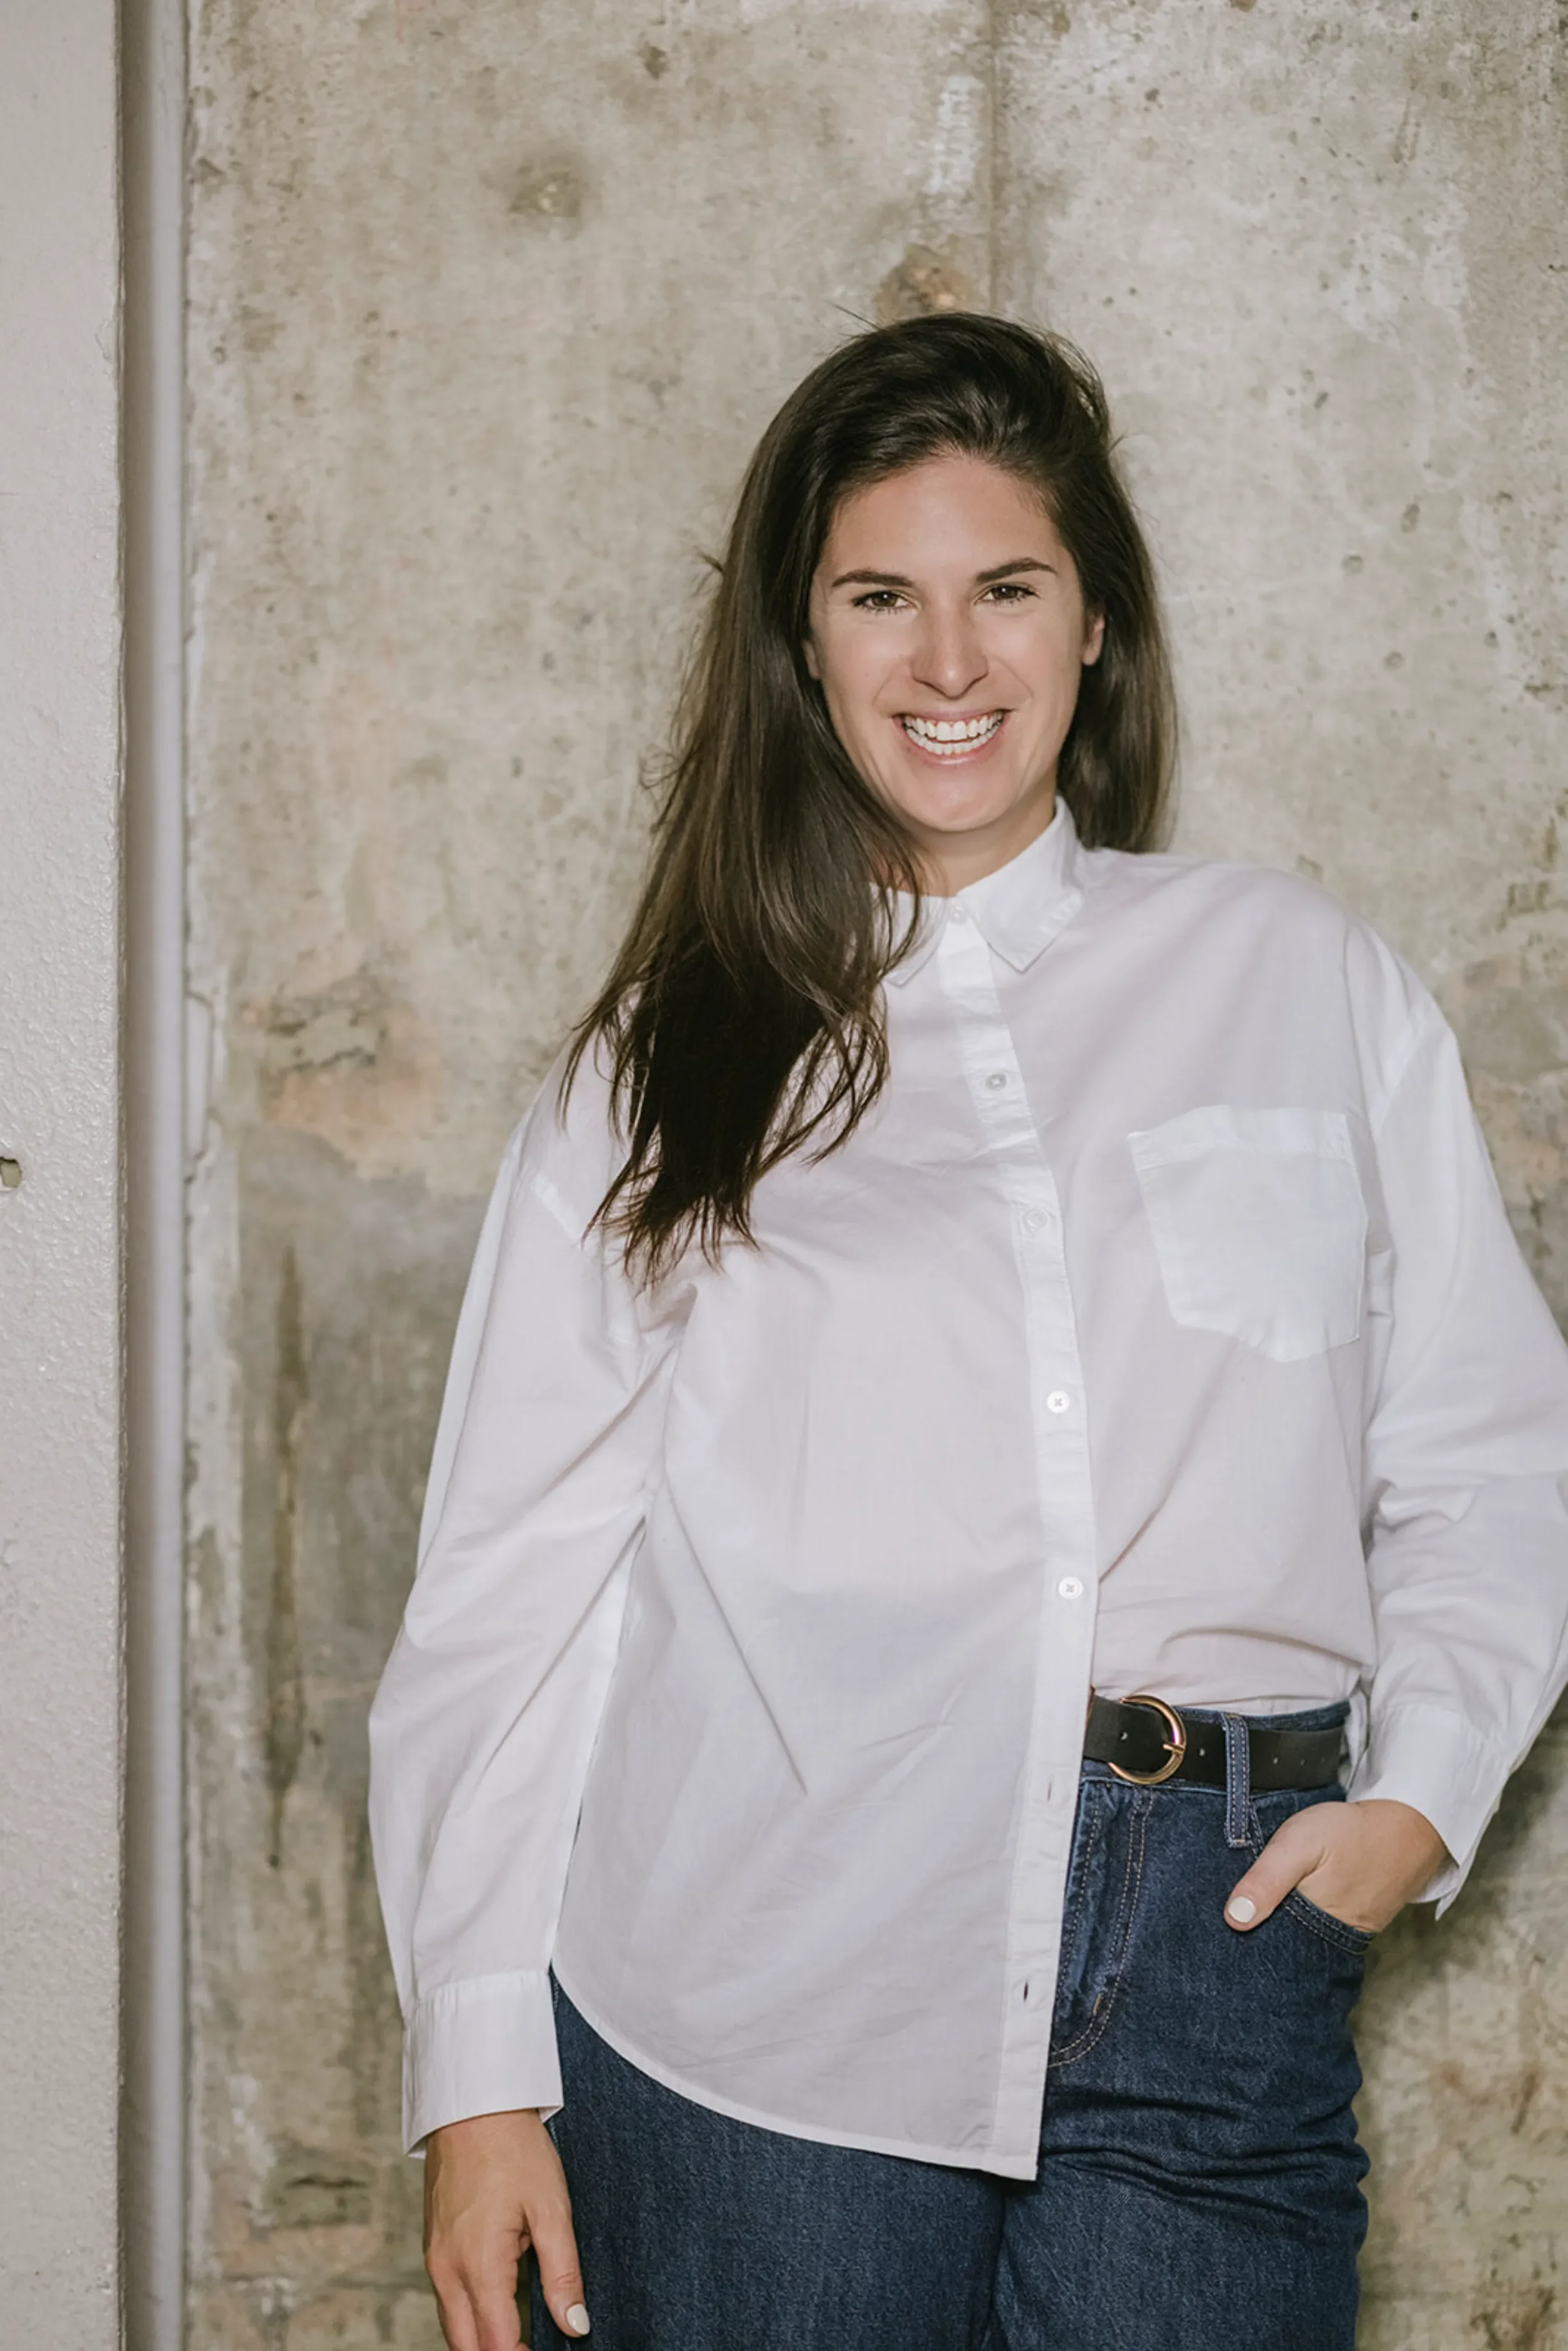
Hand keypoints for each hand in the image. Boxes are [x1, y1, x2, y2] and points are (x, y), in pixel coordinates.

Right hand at [424, 2108, 589, 2348]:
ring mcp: (434, 2257)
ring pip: (452, 2325)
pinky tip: (497, 2300)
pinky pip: (447, 2297)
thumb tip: (576, 2325)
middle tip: (531, 2346)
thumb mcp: (551, 2208)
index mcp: (479, 2265)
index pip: (495, 2344)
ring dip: (481, 2337)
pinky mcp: (432, 2243)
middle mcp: (447, 2269)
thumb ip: (563, 2273)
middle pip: (466, 2346)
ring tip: (519, 2332)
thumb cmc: (513, 2148)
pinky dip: (469, 2312)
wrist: (472, 2103)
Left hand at [1224, 1798, 1448, 1937]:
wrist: (1405, 1828)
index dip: (1236, 1945)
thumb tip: (1234, 1920)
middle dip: (1251, 1941)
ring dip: (1272, 1930)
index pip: (1263, 1951)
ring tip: (1242, 1917)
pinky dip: (1294, 1922)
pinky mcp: (1349, 1921)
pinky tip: (1276, 1909)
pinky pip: (1313, 1930)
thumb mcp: (1299, 1846)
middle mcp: (1325, 1941)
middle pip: (1277, 1950)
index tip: (1211, 1936)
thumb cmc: (1350, 1834)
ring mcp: (1340, 1933)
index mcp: (1308, 1927)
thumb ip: (1266, 1880)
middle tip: (1219, 1926)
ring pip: (1294, 1940)